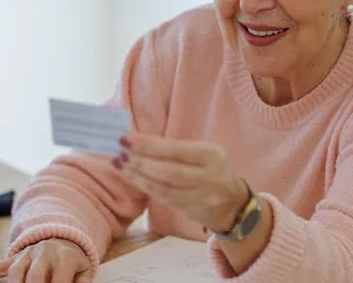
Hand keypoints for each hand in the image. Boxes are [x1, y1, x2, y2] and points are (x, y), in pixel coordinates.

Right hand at [0, 238, 90, 282]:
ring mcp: (27, 254)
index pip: (59, 281)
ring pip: (16, 271)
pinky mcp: (14, 257)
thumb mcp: (84, 270)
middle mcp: (44, 253)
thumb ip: (82, 282)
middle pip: (35, 276)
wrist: (63, 239)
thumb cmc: (73, 261)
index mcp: (64, 257)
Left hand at [115, 133, 249, 231]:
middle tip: (120, 154)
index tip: (126, 139)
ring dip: (138, 178)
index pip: (176, 149)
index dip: (149, 145)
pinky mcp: (192, 212)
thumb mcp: (202, 153)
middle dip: (140, 163)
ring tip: (121, 166)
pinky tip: (134, 179)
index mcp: (212, 155)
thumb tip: (136, 142)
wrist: (232, 203)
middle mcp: (210, 177)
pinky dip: (146, 188)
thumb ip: (174, 149)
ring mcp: (202, 198)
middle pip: (169, 172)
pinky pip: (164, 200)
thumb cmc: (211, 169)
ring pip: (164, 190)